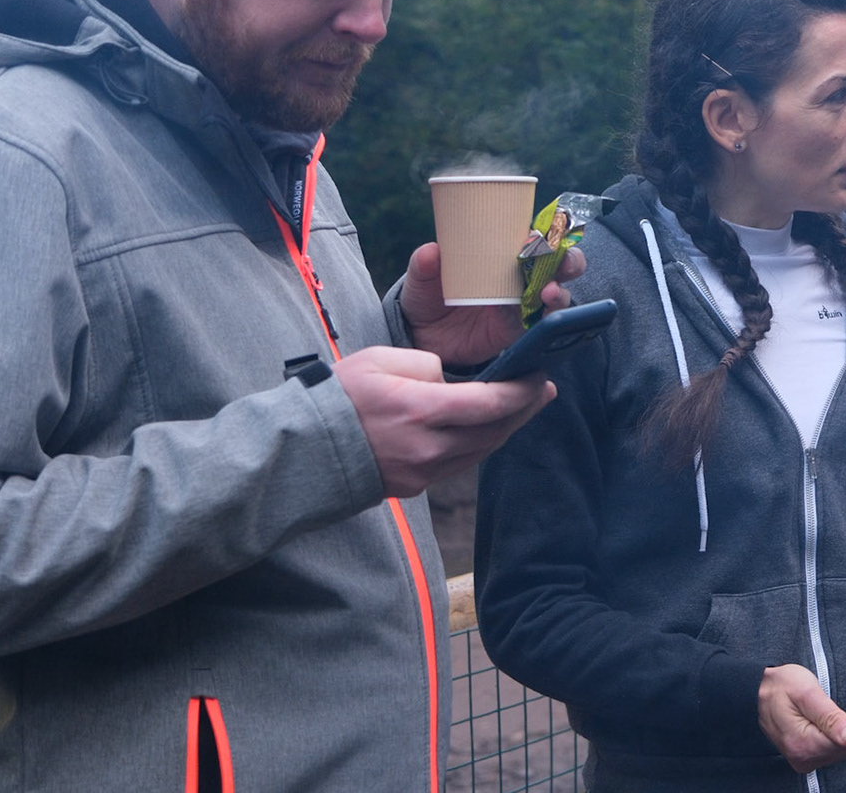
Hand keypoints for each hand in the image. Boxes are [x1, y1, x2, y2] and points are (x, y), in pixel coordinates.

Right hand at [334, 345, 555, 496]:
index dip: (521, 392)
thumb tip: (452, 380)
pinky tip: (488, 426)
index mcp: (419, 410)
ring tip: (524, 406)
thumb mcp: (380, 360)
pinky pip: (461, 463)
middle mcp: (427, 447)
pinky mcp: (416, 485)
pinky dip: (481, 442)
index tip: (540, 376)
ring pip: (482, 450)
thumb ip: (426, 365)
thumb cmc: (338, 397)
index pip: (490, 404)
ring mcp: (422, 471)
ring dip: (507, 428)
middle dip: (524, 409)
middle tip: (543, 389)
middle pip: (494, 431)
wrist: (302, 451)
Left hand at [397, 242, 585, 366]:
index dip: (548, 233)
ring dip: (559, 292)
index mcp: (501, 253)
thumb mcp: (421, 280)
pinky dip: (544, 320)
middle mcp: (519, 276)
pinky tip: (538, 317)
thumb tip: (431, 251)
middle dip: (569, 260)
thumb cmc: (426, 298)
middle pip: (558, 264)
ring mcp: (522, 304)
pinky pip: (539, 325)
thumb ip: (424, 265)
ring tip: (549, 292)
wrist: (422, 338)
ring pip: (556, 295)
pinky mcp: (518, 330)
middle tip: (563, 262)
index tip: (544, 235)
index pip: (534, 237)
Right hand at [757, 663, 845, 772]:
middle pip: (845, 749)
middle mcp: (802, 759)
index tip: (826, 708)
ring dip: (831, 730)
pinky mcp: (803, 758)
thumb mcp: (808, 692)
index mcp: (804, 745)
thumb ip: (830, 716)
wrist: (759, 688)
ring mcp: (801, 760)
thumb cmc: (782, 685)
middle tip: (817, 709)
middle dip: (837, 727)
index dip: (844, 722)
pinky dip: (826, 735)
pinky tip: (813, 722)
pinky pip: (830, 750)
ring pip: (839, 750)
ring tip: (813, 714)